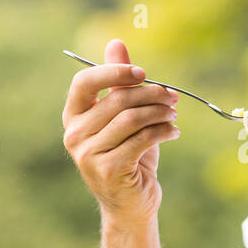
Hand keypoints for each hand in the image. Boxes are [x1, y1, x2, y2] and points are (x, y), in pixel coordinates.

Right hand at [62, 39, 180, 223]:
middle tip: (173, 97)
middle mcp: (74, 135)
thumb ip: (118, 83)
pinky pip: (142, 140)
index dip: (114, 72)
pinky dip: (164, 131)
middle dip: (151, 94)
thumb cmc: (128, 156)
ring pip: (131, 119)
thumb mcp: (123, 117)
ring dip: (160, 113)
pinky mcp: (109, 170)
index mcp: (73, 117)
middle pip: (116, 100)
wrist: (131, 205)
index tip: (143, 73)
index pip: (84, 83)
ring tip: (174, 115)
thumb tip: (116, 43)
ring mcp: (88, 155)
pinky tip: (174, 132)